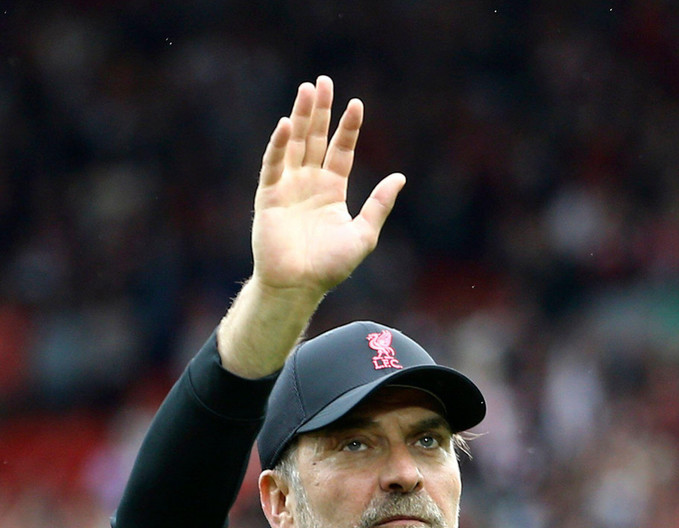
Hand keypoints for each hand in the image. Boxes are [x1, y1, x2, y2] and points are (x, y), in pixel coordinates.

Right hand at [250, 76, 405, 299]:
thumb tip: (400, 177)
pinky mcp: (269, 196)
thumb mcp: (364, 234)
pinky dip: (279, 144)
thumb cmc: (330, 266)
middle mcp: (309, 183)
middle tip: (324, 81)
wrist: (299, 286)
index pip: (341, 150)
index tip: (356, 104)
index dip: (348, 127)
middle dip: (320, 110)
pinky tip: (288, 124)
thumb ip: (379, 204)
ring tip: (307, 90)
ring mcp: (288, 187)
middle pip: (316, 138)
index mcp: (332, 190)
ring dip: (301, 117)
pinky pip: (274, 165)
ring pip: (295, 143)